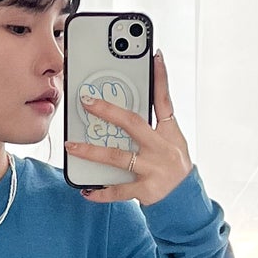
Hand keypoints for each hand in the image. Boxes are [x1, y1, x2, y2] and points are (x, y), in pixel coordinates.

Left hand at [67, 50, 192, 204]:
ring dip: (91, 152)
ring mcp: (155, 169)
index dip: (160, 77)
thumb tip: (121, 109)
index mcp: (169, 133)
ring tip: (71, 146)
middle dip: (108, 111)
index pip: (164, 100)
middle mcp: (163, 148)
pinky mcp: (147, 190)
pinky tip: (86, 190)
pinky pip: (118, 190)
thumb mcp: (170, 142)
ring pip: (118, 157)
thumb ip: (151, 126)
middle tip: (86, 100)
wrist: (185, 201)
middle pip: (133, 123)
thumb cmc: (172, 167)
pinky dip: (101, 191)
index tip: (154, 55)